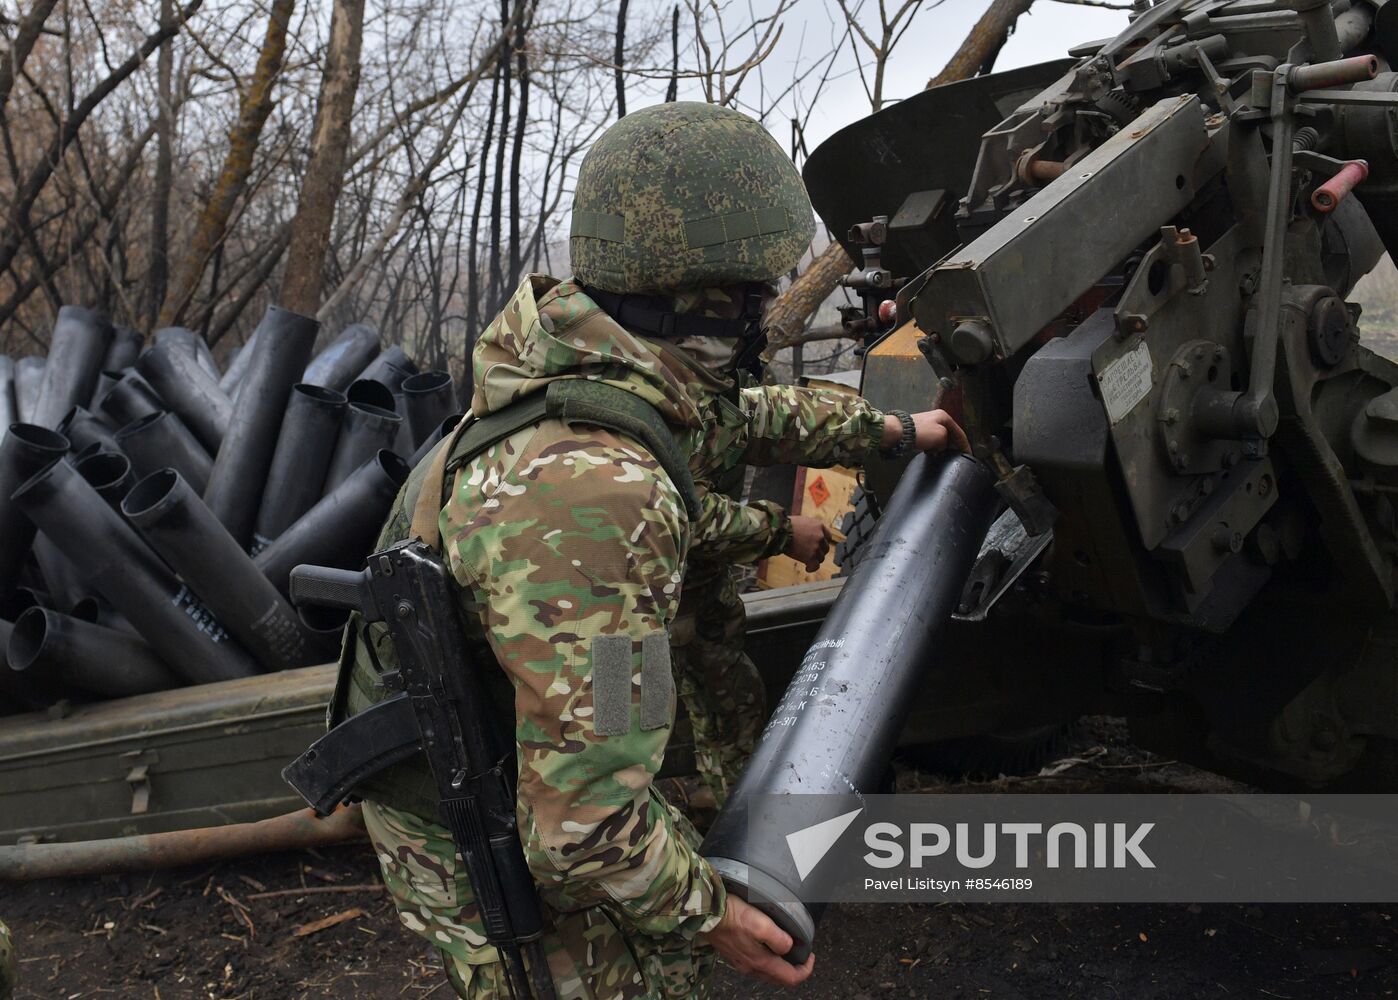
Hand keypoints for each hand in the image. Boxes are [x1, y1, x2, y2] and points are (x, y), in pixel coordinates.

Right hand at [700, 895, 815, 987]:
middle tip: (801, 953)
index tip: (811, 956)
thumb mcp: (761, 924)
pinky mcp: (733, 954)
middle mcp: (751, 967)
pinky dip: (766, 959)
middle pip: (779, 977)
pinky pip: (755, 963)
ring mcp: (741, 963)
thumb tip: (790, 947)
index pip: (790, 978)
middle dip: (794, 969)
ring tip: (786, 947)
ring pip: (767, 971)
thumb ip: (779, 938)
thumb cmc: (732, 916)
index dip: (806, 970)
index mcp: (760, 962)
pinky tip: (766, 945)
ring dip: (780, 964)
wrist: (706, 914)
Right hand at [785, 515, 831, 571]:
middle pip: (825, 548)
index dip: (822, 542)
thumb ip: (810, 527)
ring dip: (814, 559)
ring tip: (807, 560)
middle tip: (811, 553)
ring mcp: (816, 547)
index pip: (828, 537)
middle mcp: (820, 536)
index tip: (818, 545)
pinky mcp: (811, 557)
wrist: (779, 532)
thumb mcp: (802, 521)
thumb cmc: (786, 525)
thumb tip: (810, 532)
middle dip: (819, 551)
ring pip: (821, 557)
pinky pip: (815, 566)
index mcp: (819, 526)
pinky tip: (807, 568)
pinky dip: (812, 568)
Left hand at [881, 409, 970, 454]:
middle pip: (950, 435)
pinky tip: (931, 454)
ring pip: (939, 439)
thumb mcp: (941, 437)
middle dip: (953, 446)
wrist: (897, 432)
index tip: (969, 456)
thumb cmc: (921, 433)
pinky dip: (932, 448)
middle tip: (956, 458)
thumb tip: (941, 448)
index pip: (959, 433)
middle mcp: (936, 418)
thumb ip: (947, 443)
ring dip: (942, 448)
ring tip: (943, 458)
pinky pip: (930, 441)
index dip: (965, 445)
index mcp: (944, 417)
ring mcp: (926, 424)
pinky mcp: (918, 431)